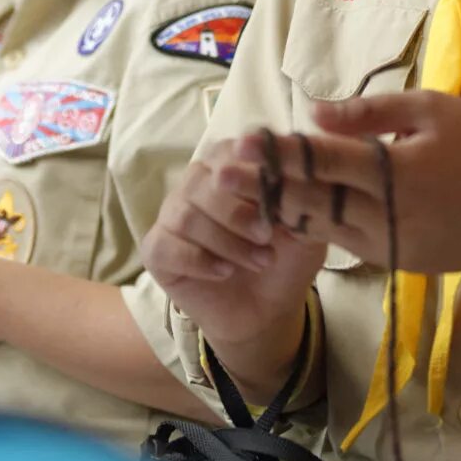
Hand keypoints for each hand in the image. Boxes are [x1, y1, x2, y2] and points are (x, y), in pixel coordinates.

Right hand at [141, 138, 323, 352]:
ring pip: (186, 216)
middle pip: (201, 182)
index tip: (271, 187)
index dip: (246, 169)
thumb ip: (298, 198)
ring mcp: (171, 216)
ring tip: (260, 261)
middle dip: (237, 211)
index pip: (227, 151)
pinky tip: (224, 272)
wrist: (267, 310)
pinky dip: (199, 260)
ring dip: (226, 241)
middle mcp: (195, 184)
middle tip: (267, 236)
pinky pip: (166, 246)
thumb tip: (289, 175)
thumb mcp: (304, 227)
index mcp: (228, 166)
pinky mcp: (156, 250)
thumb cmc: (285, 258)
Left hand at [241, 92, 460, 273]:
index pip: (323, 161)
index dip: (279, 152)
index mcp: (397, 170)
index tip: (241, 141)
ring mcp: (390, 245)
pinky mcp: (395, 262)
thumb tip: (314, 113)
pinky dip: (312, 226)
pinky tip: (284, 212)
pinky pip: (343, 242)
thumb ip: (371, 112)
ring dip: (280, 210)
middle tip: (220, 172)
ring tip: (240, 194)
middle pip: (310, 201)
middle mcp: (387, 214)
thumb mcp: (434, 111)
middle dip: (264, 186)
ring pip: (320, 228)